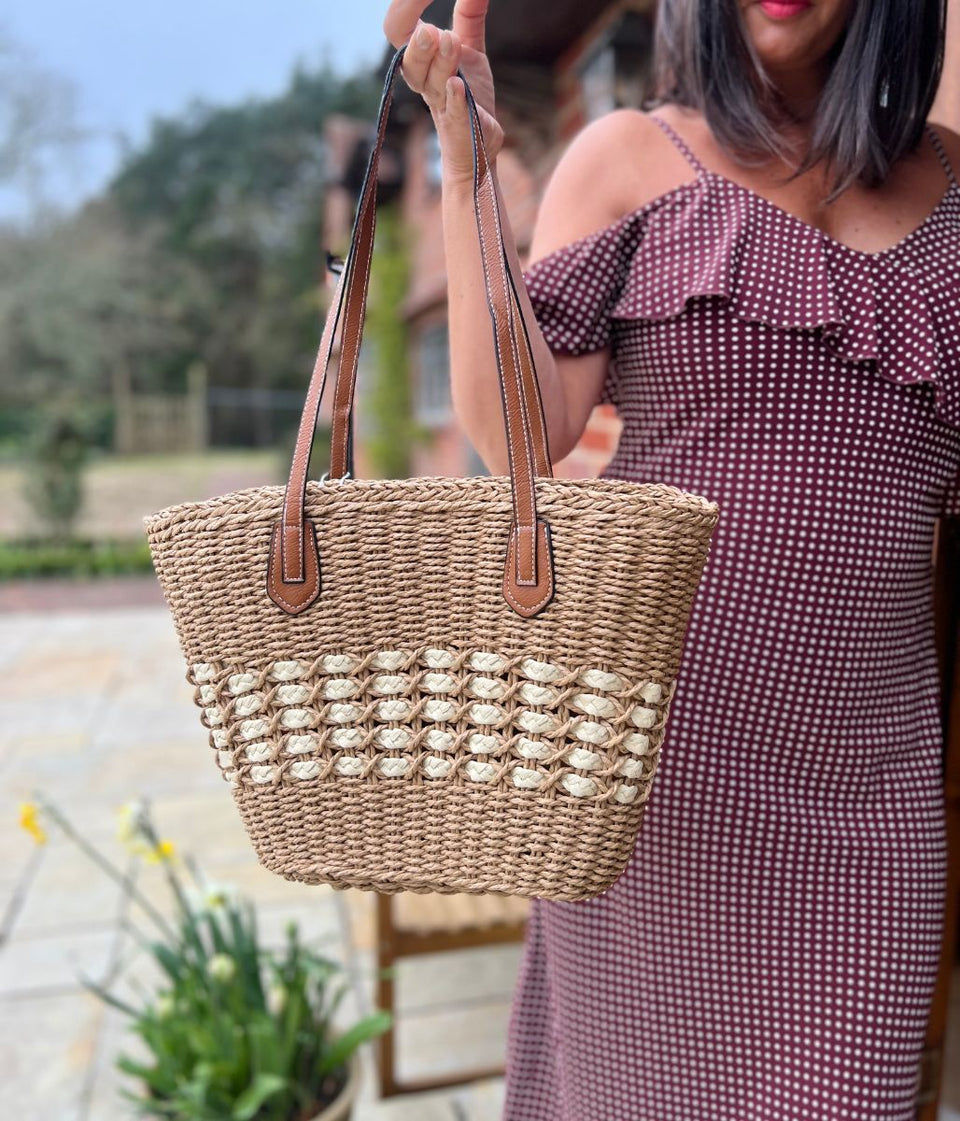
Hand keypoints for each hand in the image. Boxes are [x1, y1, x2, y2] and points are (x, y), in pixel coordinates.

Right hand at [383, 0, 503, 186]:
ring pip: (432, 83)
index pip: (399, 30)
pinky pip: (454, 112)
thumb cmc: (468, 96)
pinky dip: (455, 98)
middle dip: (417, 44)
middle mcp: (425, 83)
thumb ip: (469, 16)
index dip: (404, 7)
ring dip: (440, 62)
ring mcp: (443, 105)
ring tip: (451, 41)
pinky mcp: (463, 125)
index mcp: (421, 61)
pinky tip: (457, 85)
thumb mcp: (470, 49)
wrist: (479, 145)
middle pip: (409, 62)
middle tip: (430, 29)